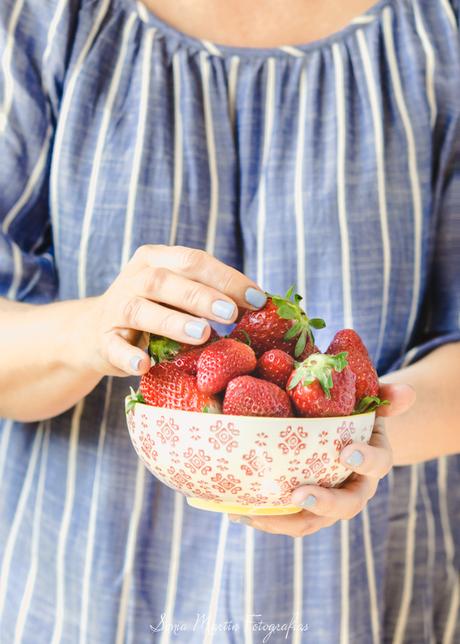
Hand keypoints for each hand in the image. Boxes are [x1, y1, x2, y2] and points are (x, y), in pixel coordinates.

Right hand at [74, 245, 265, 376]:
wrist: (95, 332)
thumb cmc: (153, 310)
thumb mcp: (177, 295)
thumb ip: (208, 293)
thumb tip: (259, 303)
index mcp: (155, 260)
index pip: (193, 261)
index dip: (226, 278)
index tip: (257, 298)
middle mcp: (133, 279)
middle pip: (166, 281)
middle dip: (201, 296)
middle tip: (231, 313)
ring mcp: (115, 310)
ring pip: (141, 310)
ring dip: (172, 322)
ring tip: (202, 334)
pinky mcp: (103, 341)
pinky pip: (114, 348)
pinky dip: (129, 356)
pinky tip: (145, 365)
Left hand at [229, 382, 415, 535]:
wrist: (349, 444)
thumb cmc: (357, 419)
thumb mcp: (371, 405)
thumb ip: (384, 397)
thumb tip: (405, 391)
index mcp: (374, 462)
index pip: (377, 464)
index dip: (365, 461)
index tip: (347, 453)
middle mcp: (354, 490)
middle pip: (344, 506)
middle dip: (322, 503)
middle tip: (298, 494)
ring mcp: (328, 504)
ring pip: (309, 522)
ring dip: (282, 520)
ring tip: (253, 512)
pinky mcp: (304, 511)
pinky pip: (286, 520)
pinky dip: (263, 517)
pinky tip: (234, 511)